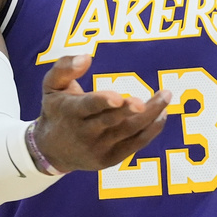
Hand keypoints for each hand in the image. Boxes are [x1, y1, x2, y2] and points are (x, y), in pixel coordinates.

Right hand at [31, 54, 171, 172]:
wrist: (51, 150)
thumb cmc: (56, 110)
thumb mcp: (51, 86)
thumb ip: (65, 68)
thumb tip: (86, 57)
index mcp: (70, 112)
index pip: (88, 106)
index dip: (103, 102)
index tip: (118, 97)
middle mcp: (84, 133)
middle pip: (112, 121)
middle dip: (131, 110)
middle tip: (151, 99)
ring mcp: (98, 148)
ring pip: (128, 132)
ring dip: (150, 115)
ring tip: (165, 96)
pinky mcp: (110, 159)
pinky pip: (135, 144)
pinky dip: (151, 130)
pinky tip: (162, 114)